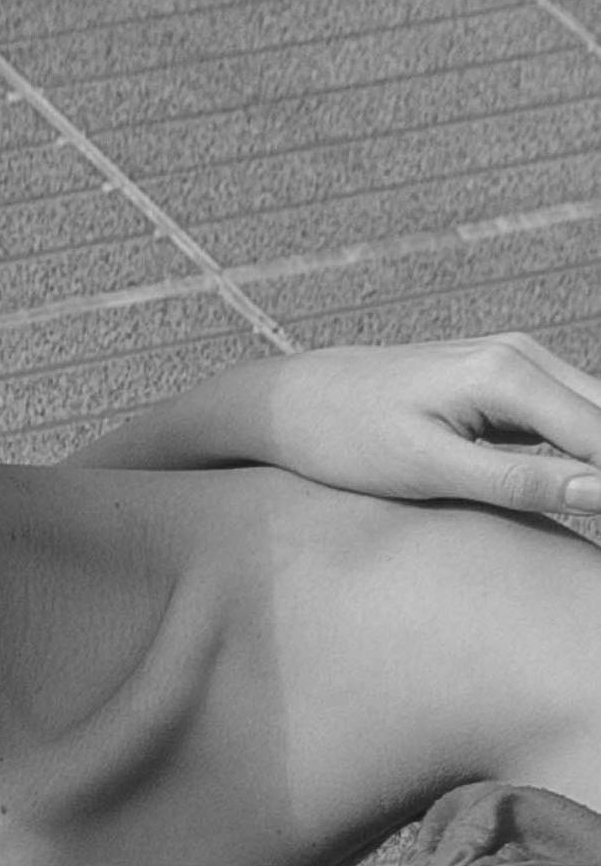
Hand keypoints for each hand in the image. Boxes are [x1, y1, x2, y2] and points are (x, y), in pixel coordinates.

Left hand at [247, 334, 600, 535]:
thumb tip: (598, 490)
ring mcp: (516, 362)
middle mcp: (522, 356)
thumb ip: (516, 480)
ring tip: (597, 510)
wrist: (295, 401)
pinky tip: (584, 486)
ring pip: (593, 411)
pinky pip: (567, 413)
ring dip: (600, 456)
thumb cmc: (348, 437)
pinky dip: (585, 446)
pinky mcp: (506, 381)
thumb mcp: (428, 470)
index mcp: (507, 376)